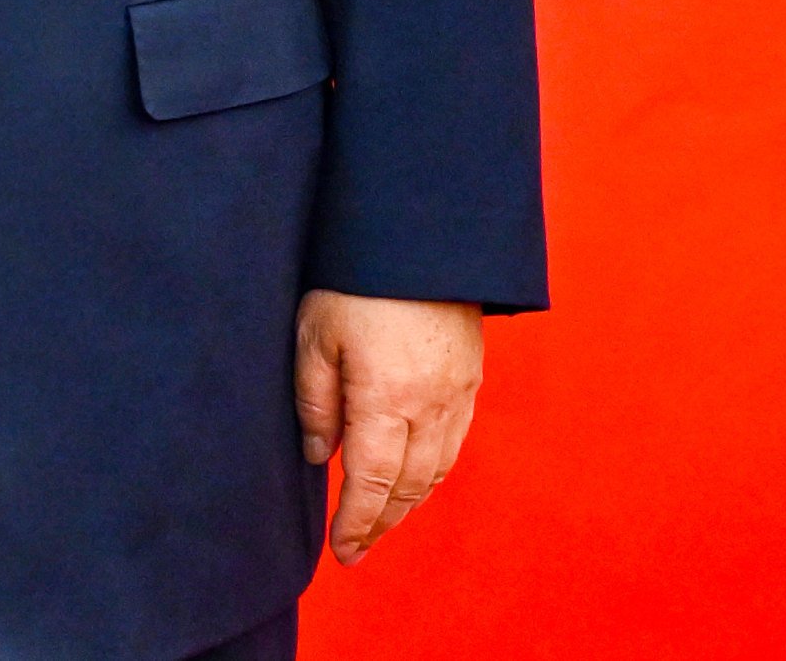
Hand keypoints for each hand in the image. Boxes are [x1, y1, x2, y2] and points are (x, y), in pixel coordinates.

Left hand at [292, 290, 484, 564]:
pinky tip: (415, 478)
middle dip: (381, 524)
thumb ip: (315, 400)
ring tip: (381, 523)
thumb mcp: (315, 334)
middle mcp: (430, 406)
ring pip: (436, 470)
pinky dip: (433, 472)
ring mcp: (457, 393)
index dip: (357, 523)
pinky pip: (454, 442)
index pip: (373, 483)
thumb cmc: (357, 279)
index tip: (342, 551)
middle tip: (356, 550)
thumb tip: (321, 454)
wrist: (422, 235)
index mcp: (387, 400)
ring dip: (409, 503)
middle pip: (408, 487)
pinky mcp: (470, 377)